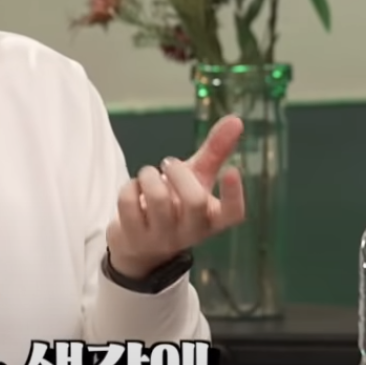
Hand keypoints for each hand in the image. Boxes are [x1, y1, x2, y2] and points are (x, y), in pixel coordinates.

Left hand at [108, 115, 246, 279]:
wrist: (141, 244)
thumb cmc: (177, 204)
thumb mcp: (198, 179)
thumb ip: (216, 151)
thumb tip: (236, 119)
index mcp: (212, 219)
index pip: (233, 214)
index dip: (234, 194)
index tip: (232, 169)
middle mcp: (191, 232)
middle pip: (194, 201)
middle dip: (179, 172)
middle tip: (170, 163)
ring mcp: (161, 238)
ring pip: (158, 199)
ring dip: (149, 175)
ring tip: (149, 175)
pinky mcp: (134, 238)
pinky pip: (129, 203)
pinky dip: (130, 187)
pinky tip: (134, 190)